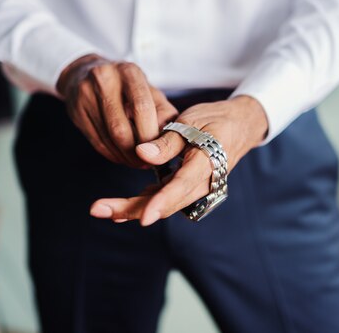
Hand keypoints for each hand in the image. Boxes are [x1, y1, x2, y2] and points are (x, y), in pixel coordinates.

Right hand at [57, 54, 177, 167]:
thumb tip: (171, 139)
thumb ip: (164, 112)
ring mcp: (86, 93)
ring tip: (137, 162)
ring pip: (109, 138)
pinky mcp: (75, 110)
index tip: (159, 150)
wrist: (85, 72)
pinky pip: (97, 142)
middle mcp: (104, 78)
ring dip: (126, 157)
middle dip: (137, 151)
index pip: (142, 107)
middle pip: (122, 127)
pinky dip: (112, 155)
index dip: (151, 135)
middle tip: (148, 162)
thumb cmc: (126, 86)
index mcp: (129, 71)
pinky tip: (122, 157)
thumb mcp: (149, 90)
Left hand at [89, 95, 268, 224]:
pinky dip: (142, 202)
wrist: (239, 127)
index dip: (162, 202)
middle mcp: (202, 183)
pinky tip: (118, 209)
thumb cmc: (215, 120)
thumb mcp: (192, 122)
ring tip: (101, 210)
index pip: (182, 186)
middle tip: (98, 210)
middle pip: (165, 202)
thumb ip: (168, 140)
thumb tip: (141, 153)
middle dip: (132, 209)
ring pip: (162, 203)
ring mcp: (194, 188)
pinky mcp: (185, 187)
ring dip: (132, 208)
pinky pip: (163, 198)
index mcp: (206, 164)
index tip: (144, 218)